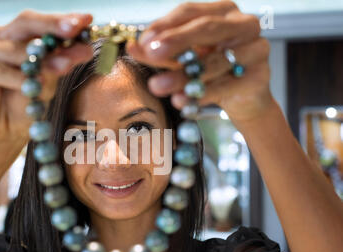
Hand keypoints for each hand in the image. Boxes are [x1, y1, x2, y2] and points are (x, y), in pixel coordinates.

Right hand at [0, 10, 92, 151]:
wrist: (4, 132)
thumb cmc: (27, 104)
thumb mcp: (50, 82)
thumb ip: (62, 64)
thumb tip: (85, 48)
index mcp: (21, 35)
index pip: (43, 22)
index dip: (64, 19)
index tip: (87, 20)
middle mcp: (1, 36)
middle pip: (26, 23)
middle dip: (52, 26)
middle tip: (74, 29)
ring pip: (12, 48)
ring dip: (39, 58)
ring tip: (64, 66)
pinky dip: (14, 77)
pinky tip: (30, 84)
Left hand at [126, 1, 276, 125]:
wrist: (243, 97)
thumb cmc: (210, 70)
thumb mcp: (181, 59)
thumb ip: (159, 53)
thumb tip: (132, 47)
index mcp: (221, 11)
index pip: (189, 12)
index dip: (164, 25)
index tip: (142, 42)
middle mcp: (242, 23)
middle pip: (206, 27)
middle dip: (176, 41)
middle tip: (151, 54)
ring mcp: (256, 48)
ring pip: (216, 60)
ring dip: (183, 75)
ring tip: (158, 86)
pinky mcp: (259, 75)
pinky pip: (226, 84)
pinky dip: (201, 93)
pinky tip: (180, 100)